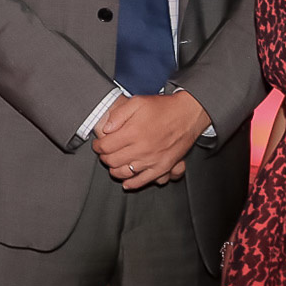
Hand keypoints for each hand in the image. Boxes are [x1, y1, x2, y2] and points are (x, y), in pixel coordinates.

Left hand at [93, 90, 210, 189]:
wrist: (188, 114)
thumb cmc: (163, 107)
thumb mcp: (137, 102)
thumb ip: (118, 115)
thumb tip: (105, 129)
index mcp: (133, 132)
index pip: (106, 146)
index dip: (97, 146)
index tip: (97, 144)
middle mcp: (142, 148)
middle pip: (113, 161)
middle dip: (104, 157)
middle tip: (104, 153)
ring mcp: (153, 160)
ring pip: (125, 173)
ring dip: (114, 170)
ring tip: (113, 164)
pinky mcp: (163, 166)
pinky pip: (144, 180)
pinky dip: (132, 183)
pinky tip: (126, 182)